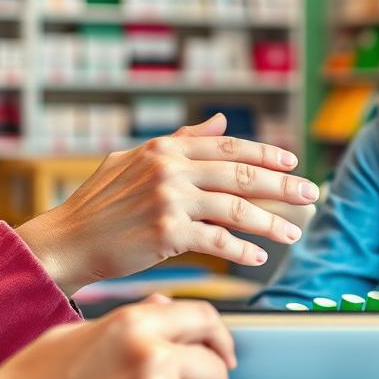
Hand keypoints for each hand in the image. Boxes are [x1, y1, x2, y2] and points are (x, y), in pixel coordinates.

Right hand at [16, 113, 318, 295]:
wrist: (67, 240)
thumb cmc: (100, 203)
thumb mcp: (135, 160)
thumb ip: (181, 140)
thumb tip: (221, 121)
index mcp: (166, 149)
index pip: (229, 147)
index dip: (266, 154)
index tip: (293, 162)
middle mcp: (170, 169)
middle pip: (243, 174)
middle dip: (283, 185)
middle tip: (311, 195)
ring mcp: (169, 200)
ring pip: (236, 209)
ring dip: (271, 223)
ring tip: (293, 234)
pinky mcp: (166, 233)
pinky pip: (217, 241)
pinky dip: (242, 250)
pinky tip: (259, 258)